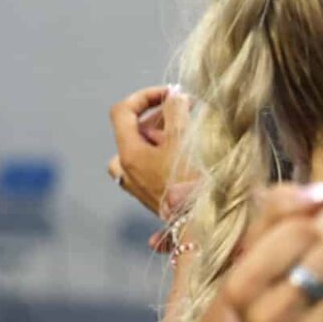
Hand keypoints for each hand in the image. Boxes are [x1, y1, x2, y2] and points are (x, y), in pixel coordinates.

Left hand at [106, 84, 198, 227]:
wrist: (200, 226)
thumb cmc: (190, 183)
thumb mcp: (183, 140)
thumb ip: (176, 111)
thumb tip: (174, 95)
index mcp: (128, 154)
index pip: (122, 112)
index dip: (144, 96)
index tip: (170, 94)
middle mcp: (126, 170)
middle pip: (132, 130)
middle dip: (158, 117)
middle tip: (186, 112)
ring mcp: (137, 185)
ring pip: (141, 150)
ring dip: (162, 137)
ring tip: (187, 135)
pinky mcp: (151, 196)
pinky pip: (150, 167)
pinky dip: (164, 156)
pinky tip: (186, 157)